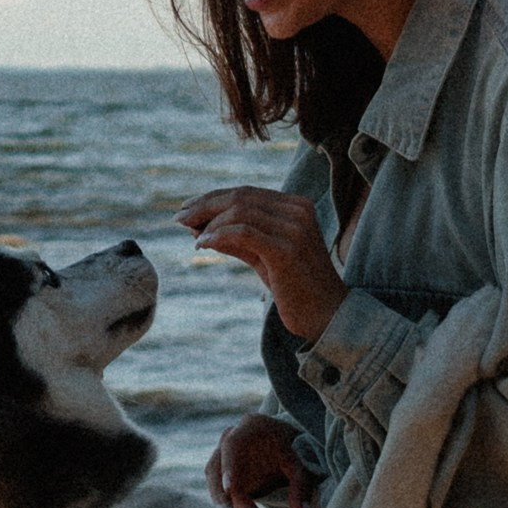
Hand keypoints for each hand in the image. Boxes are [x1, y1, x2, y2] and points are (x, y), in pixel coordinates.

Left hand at [177, 187, 348, 342]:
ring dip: (209, 223)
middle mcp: (298, 211)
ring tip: (194, 238)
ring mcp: (294, 229)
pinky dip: (218, 236)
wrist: (328, 315)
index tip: (186, 210)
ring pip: (239, 212)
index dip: (212, 198)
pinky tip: (203, 244)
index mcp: (296, 206)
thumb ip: (235, 239)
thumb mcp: (262, 256)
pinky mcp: (286, 250)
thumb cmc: (295, 287)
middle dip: (204, 206)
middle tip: (179, 218)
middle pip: (240, 197)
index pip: (246, 192)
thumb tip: (197, 227)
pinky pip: (243, 232)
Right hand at [205, 413, 315, 507]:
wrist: (286, 445)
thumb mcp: (299, 467)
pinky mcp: (219, 475)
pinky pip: (218, 493)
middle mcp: (227, 439)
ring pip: (214, 484)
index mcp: (248, 428)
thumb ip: (301, 489)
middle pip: (216, 469)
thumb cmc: (293, 452)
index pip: (232, 445)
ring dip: (226, 507)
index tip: (230, 488)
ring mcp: (220, 457)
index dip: (229, 467)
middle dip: (228, 498)